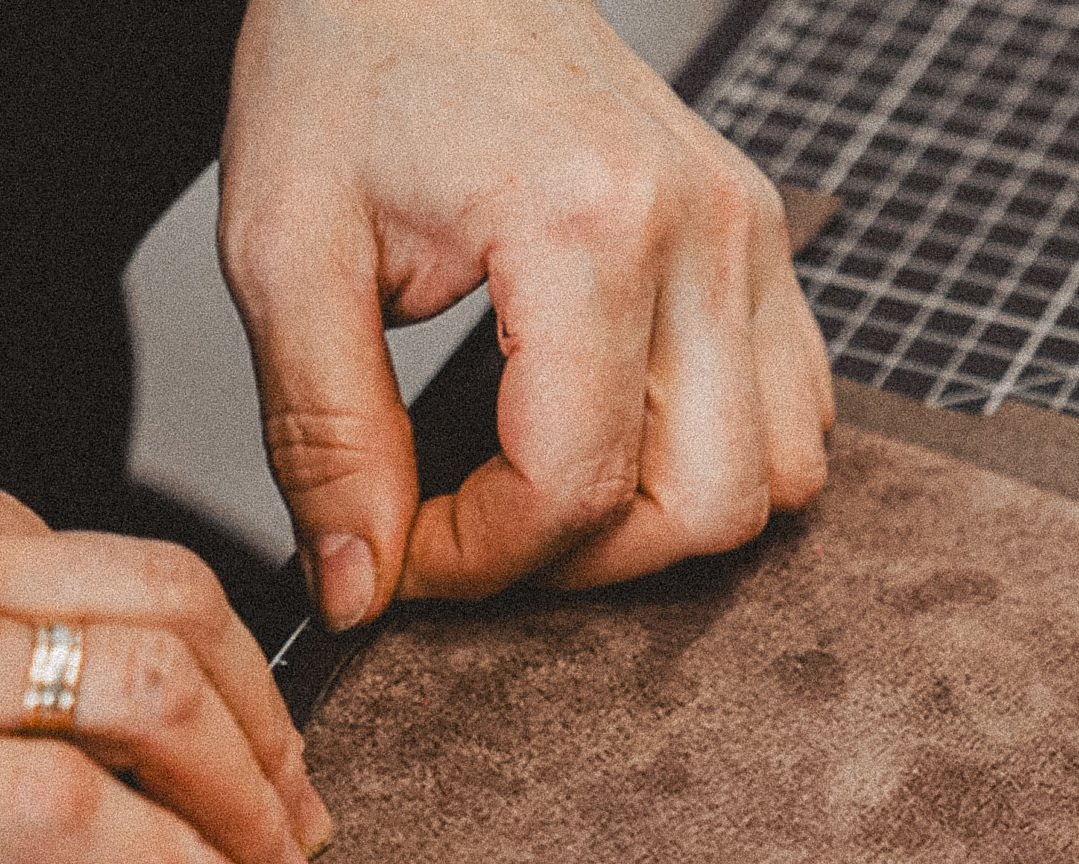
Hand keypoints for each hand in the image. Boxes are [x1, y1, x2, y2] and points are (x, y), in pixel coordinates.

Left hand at [220, 0, 833, 625]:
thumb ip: (325, 438)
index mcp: (585, 223)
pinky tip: (604, 435)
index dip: (475, 561)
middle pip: (702, 507)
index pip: (570, 486)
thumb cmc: (350, 61)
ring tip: (538, 488)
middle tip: (469, 529)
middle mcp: (700, 226)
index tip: (397, 550)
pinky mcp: (759, 236)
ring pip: (774, 475)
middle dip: (576, 561)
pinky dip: (710, 457)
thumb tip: (359, 587)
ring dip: (656, 520)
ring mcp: (748, 230)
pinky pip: (794, 408)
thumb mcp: (285, 254)